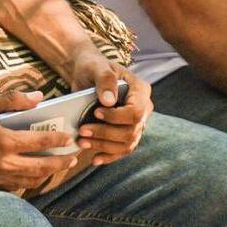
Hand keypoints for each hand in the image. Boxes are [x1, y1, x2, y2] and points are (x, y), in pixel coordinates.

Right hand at [0, 91, 83, 192]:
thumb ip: (11, 100)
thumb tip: (38, 97)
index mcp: (4, 141)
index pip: (41, 141)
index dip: (59, 139)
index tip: (69, 137)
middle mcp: (3, 163)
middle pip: (43, 167)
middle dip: (62, 162)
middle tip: (73, 157)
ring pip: (31, 180)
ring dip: (48, 174)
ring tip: (57, 167)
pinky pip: (15, 187)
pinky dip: (28, 182)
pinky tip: (31, 176)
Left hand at [64, 47, 150, 168]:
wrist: (87, 72)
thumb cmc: (93, 66)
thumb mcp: (97, 67)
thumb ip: (105, 80)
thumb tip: (108, 101)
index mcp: (141, 90)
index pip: (136, 112)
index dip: (116, 117)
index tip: (96, 113)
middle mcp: (143, 108)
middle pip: (131, 131)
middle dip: (106, 134)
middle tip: (83, 132)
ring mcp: (135, 123)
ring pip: (127, 144)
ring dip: (104, 146)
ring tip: (82, 143)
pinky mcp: (125, 132)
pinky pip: (122, 150)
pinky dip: (109, 156)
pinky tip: (95, 159)